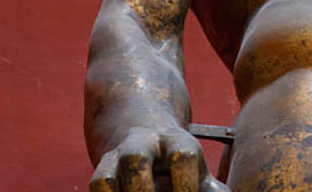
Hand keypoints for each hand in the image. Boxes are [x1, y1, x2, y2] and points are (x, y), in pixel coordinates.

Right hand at [91, 126, 228, 191]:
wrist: (144, 127)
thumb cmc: (181, 164)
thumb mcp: (199, 171)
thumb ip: (212, 190)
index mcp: (178, 143)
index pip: (183, 156)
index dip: (186, 183)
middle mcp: (145, 144)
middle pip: (136, 159)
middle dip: (142, 190)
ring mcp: (120, 156)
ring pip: (110, 174)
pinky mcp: (103, 169)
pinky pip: (99, 184)